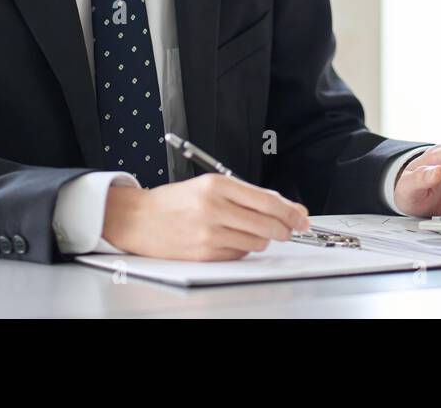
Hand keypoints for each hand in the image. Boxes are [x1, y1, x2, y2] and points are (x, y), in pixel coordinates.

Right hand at [101, 173, 310, 259]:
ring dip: (261, 240)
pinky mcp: (204, 254)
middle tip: (289, 229)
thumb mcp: (208, 186)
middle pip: (267, 224)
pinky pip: (238, 255)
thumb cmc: (173, 202)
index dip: (290, 211)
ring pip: (256, 243)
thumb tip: (284, 207)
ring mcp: (209, 233)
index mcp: (216, 185)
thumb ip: (246, 195)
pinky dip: (241, 249)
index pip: (266, 200)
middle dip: (284, 229)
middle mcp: (213, 208)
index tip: (301, 216)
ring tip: (249, 232)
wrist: (138, 219)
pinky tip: (231, 240)